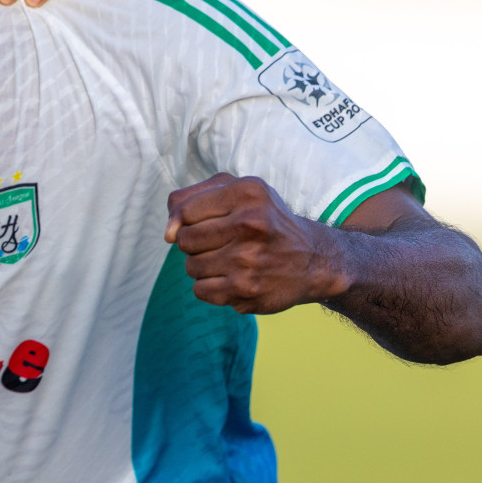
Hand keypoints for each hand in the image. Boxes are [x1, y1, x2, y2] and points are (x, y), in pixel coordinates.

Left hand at [164, 174, 347, 313]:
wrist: (313, 260)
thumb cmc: (264, 220)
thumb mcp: (236, 191)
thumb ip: (189, 199)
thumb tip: (167, 232)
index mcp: (247, 193)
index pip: (184, 210)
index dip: (188, 220)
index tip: (207, 223)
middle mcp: (250, 224)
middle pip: (184, 240)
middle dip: (195, 244)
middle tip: (221, 242)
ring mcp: (249, 261)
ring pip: (190, 267)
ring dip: (203, 266)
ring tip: (230, 260)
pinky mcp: (247, 291)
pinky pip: (200, 290)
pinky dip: (211, 286)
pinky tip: (234, 277)